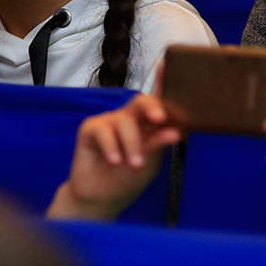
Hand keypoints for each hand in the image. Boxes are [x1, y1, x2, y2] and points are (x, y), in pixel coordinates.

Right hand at [46, 94, 179, 220]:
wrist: (101, 200)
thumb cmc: (128, 178)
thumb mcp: (149, 163)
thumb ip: (159, 144)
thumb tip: (176, 132)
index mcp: (148, 124)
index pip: (158, 100)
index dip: (162, 81)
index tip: (167, 65)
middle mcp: (129, 119)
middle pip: (141, 102)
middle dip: (152, 106)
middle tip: (160, 118)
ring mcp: (109, 122)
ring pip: (124, 121)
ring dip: (132, 143)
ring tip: (136, 165)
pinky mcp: (90, 129)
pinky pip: (103, 131)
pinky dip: (111, 146)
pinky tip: (115, 161)